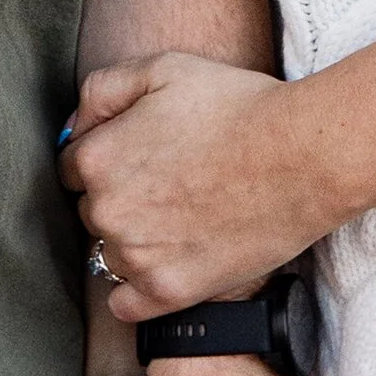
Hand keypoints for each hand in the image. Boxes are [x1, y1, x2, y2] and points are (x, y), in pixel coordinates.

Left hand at [66, 56, 327, 318]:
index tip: (146, 155)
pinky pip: (126, 306)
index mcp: (96, 158)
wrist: (302, 156)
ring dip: (135, 240)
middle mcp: (106, 212)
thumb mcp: (163, 68)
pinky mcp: (169, 292)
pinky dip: (139, 290)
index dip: (111, 156)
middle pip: (94, 210)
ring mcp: (137, 257)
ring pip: (110, 254)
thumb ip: (103, 91)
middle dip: (124, 197)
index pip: (73, 167)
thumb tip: (75, 127)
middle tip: (174, 181)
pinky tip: (169, 263)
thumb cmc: (238, 106)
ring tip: (185, 217)